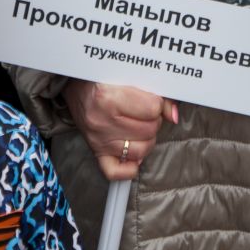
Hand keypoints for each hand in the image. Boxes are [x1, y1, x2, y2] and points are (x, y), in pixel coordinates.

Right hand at [63, 80, 177, 181]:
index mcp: (109, 97)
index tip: (151, 100)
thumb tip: (173, 114)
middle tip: (145, 112)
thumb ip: (154, 93)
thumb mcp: (128, 77)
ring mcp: (99, 140)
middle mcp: (102, 121)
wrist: (76, 88)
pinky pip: (117, 172)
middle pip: (149, 129)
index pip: (152, 108)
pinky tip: (133, 153)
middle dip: (153, 120)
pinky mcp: (97, 153)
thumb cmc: (103, 80)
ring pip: (141, 150)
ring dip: (147, 139)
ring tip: (140, 127)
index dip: (157, 104)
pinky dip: (130, 167)